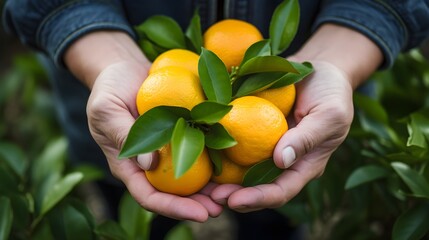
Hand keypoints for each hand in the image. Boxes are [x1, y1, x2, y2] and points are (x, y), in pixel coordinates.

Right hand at [65, 31, 221, 221]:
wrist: (124, 68)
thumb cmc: (109, 89)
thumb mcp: (107, 110)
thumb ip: (124, 136)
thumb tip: (150, 164)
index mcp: (129, 165)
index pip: (150, 196)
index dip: (174, 209)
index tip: (200, 214)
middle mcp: (151, 163)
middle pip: (175, 194)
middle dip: (199, 204)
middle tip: (223, 208)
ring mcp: (168, 149)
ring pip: (191, 177)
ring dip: (211, 188)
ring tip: (233, 193)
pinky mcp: (182, 134)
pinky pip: (199, 150)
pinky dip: (215, 160)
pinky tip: (233, 165)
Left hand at [210, 61, 353, 211]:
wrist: (318, 69)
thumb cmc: (331, 93)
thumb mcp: (328, 114)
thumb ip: (307, 138)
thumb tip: (281, 160)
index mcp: (304, 164)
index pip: (282, 190)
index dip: (259, 199)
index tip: (235, 201)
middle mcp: (282, 161)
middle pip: (256, 188)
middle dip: (233, 196)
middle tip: (210, 197)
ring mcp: (266, 147)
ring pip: (241, 171)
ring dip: (220, 181)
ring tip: (200, 185)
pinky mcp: (253, 131)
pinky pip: (234, 145)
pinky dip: (217, 152)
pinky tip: (200, 152)